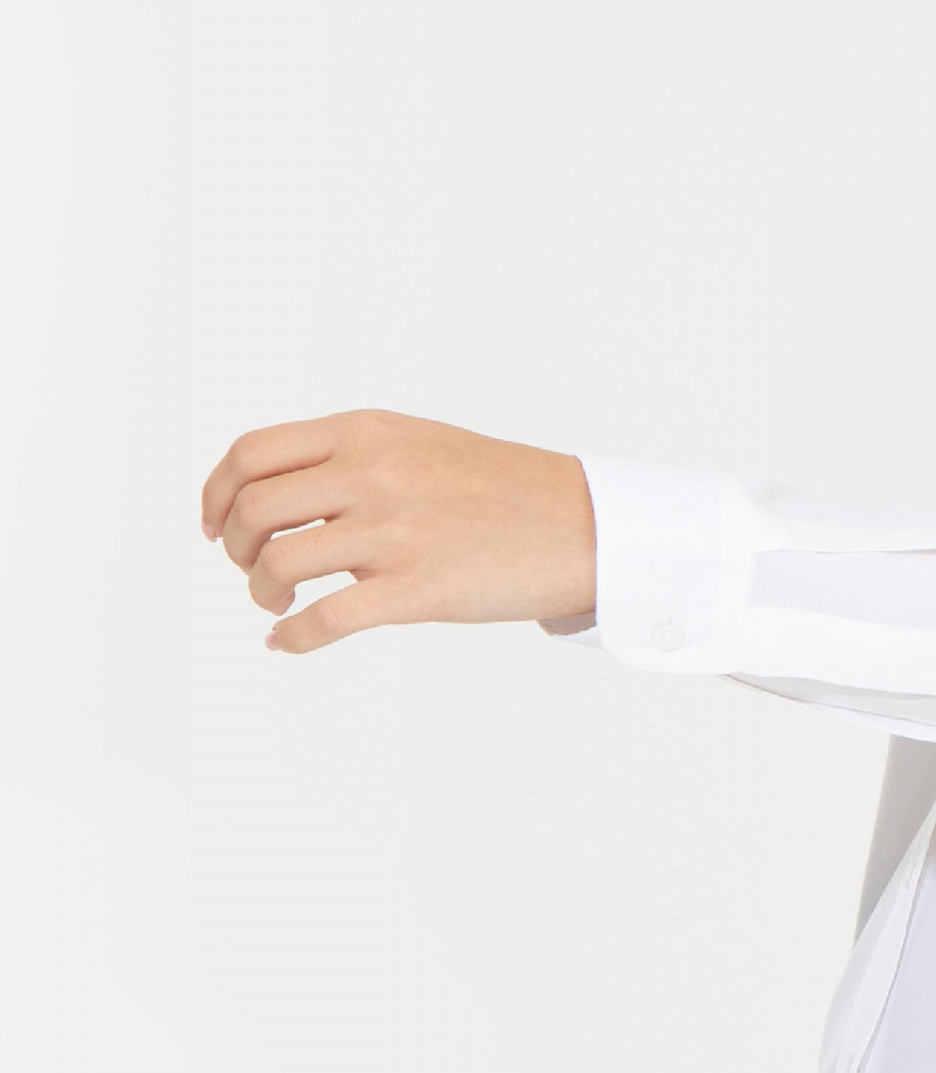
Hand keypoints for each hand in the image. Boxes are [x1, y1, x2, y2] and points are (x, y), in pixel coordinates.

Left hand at [201, 408, 595, 653]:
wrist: (582, 524)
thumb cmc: (502, 489)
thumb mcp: (420, 442)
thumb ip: (352, 455)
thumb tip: (274, 494)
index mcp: (369, 431)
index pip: (253, 452)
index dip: (217, 492)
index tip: (215, 524)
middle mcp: (374, 473)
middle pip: (253, 510)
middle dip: (236, 548)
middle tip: (253, 568)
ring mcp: (395, 531)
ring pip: (277, 565)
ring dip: (261, 592)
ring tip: (279, 602)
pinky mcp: (417, 588)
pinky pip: (323, 621)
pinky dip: (291, 637)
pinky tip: (288, 641)